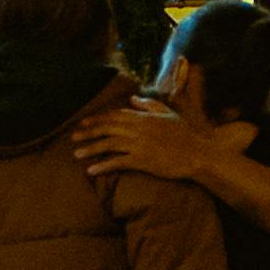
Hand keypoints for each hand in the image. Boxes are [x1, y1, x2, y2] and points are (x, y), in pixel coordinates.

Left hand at [80, 98, 210, 183]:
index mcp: (144, 117)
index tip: (84, 123)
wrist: (195, 154)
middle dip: (89, 132)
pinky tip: (91, 170)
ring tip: (77, 154)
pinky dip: (103, 166)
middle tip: (73, 138)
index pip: (115, 115)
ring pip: (109, 144)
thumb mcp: (168, 114)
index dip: (98, 119)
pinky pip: (117, 162)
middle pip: (108, 128)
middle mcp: (139, 129)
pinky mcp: (141, 160)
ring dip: (91, 148)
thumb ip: (149, 105)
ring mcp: (139, 144)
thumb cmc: (184, 134)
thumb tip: (132, 99)